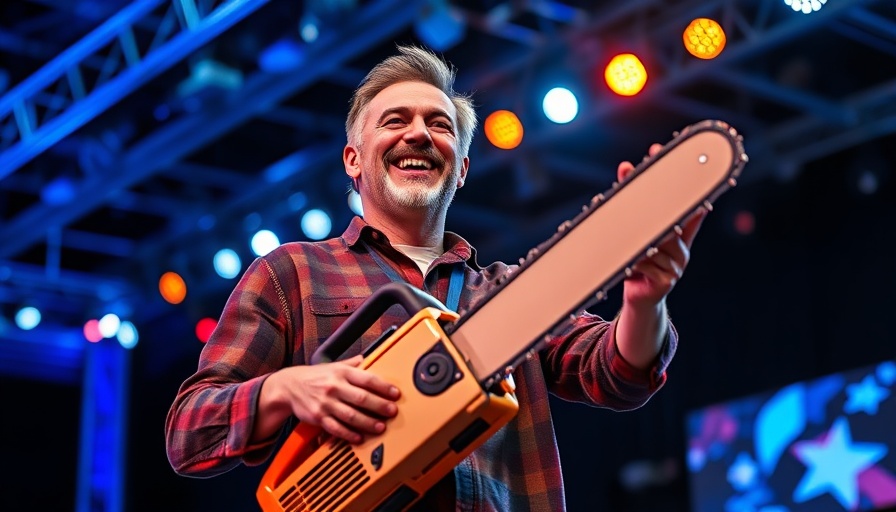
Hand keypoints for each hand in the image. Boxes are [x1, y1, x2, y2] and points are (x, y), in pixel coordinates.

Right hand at [263, 355, 399, 443]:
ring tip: (380, 427)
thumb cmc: (315, 376)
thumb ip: (353, 364)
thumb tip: (371, 358)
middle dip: (379, 406)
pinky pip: (336, 428)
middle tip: (392, 412)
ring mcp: (326, 403)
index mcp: (341, 373)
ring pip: (350, 415)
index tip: (395, 394)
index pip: (367, 379)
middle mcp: (334, 387)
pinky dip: (348, 434)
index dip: (383, 387)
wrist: (288, 386)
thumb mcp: (334, 365)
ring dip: (367, 423)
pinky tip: (359, 438)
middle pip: (361, 398)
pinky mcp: (318, 417)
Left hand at [616, 144, 706, 308]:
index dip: (677, 178)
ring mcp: (677, 264)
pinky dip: (632, 262)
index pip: (683, 202)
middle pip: (664, 219)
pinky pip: (645, 263)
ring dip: (632, 240)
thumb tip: (625, 167)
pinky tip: (626, 266)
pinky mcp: (667, 280)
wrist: (640, 299)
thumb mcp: (635, 234)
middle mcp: (682, 247)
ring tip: (619, 241)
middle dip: (647, 197)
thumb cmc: (637, 263)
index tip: (660, 153)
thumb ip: (632, 206)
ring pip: (652, 242)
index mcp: (679, 234)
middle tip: (629, 173)